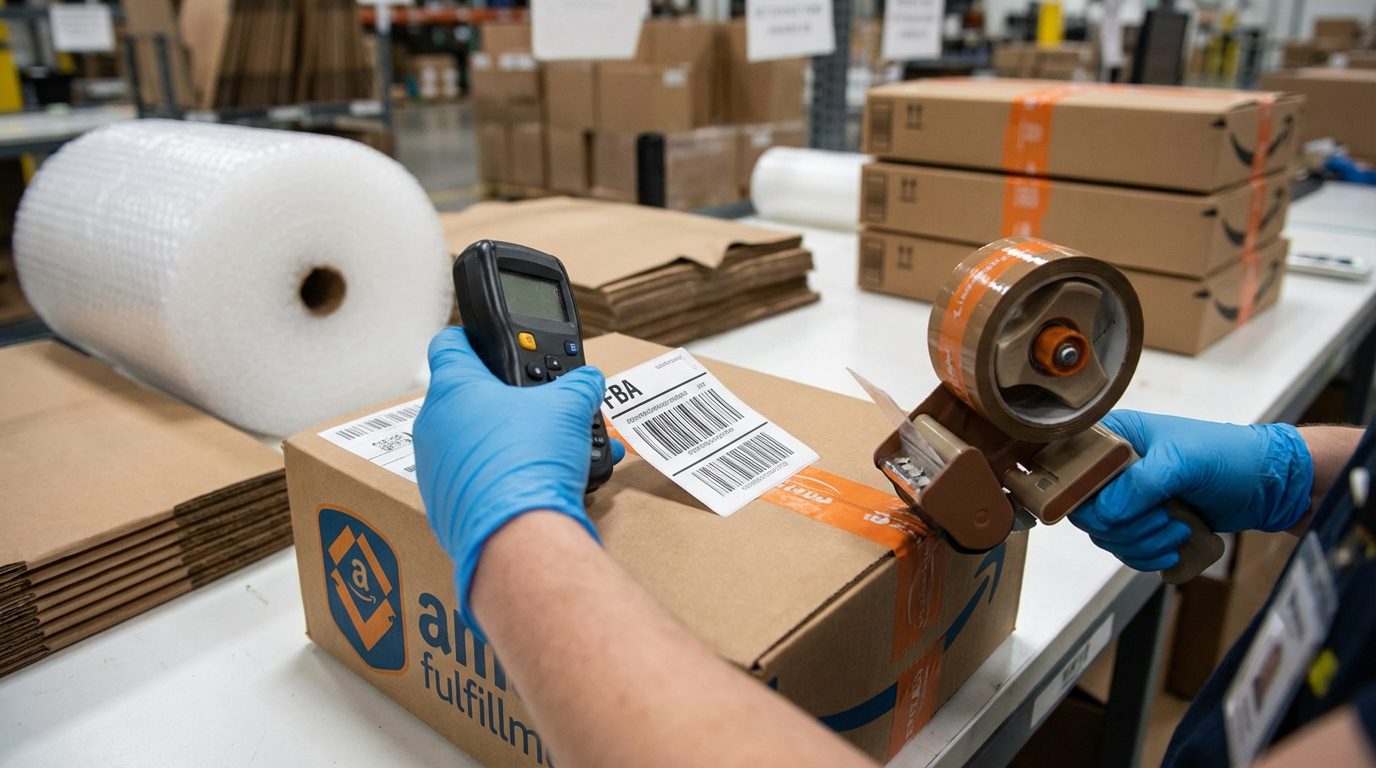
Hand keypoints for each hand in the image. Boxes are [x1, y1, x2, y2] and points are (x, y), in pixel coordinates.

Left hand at [413, 327, 622, 638]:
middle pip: (464, 398)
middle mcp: (433, 425)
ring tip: (544, 451)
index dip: (471, 339)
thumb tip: (588, 381)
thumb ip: (578, 386)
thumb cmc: (529, 462)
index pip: (449, 343)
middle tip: (535, 407)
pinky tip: (533, 484)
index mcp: (454, 388)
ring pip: (469, 442)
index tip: (488, 343)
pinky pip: (472, 481)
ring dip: (502, 441)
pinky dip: (499, 478)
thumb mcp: (568, 408)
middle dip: (502, 401)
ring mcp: (433, 468)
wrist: (518, 534)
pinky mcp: (444, 505)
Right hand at [1070, 411, 1313, 570]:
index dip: (1086, 498)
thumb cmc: (1229, 457)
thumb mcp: (1184, 462)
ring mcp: (1128, 495)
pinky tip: (1173, 548)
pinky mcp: (1144, 521)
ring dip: (1141, 544)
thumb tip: (1107, 514)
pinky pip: (1125, 548)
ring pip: (1106, 535)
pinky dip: (1147, 555)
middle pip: (1087, 512)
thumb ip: (1141, 484)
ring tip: (1177, 532)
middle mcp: (1114, 467)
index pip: (1072, 472)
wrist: (1268, 484)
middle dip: (1126, 527)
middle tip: (1162, 521)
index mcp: (1114, 438)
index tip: (1118, 510)